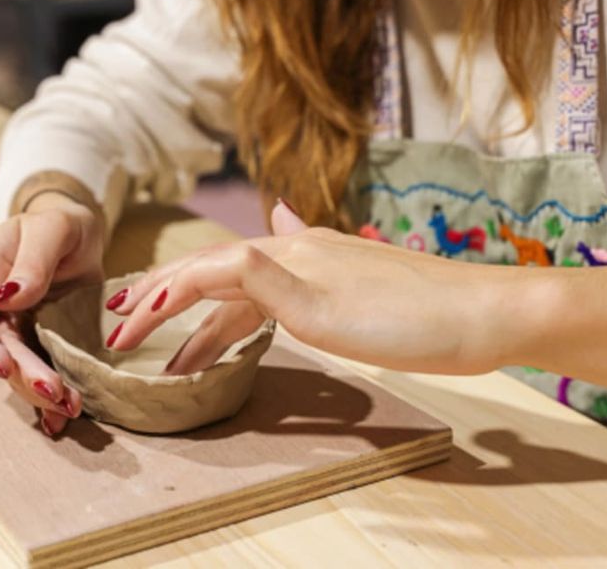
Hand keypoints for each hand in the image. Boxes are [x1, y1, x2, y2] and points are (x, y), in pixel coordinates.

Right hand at [0, 192, 104, 435]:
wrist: (82, 235)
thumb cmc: (60, 225)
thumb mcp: (52, 228)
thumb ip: (33, 259)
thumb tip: (11, 297)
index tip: (1, 365)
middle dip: (23, 377)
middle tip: (54, 394)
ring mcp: (23, 330)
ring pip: (22, 370)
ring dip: (42, 393)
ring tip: (70, 408)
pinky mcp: (48, 342)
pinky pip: (46, 372)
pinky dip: (52, 398)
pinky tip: (64, 417)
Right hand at [106, 200, 510, 375]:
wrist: (486, 314)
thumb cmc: (410, 319)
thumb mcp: (327, 310)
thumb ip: (264, 281)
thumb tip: (210, 257)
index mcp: (286, 254)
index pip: (203, 271)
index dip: (158, 298)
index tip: (120, 330)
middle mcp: (295, 251)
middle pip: (215, 275)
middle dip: (165, 301)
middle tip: (122, 326)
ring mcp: (318, 267)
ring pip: (243, 291)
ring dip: (203, 321)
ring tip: (172, 355)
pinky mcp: (339, 287)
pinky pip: (274, 293)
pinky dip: (245, 299)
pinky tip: (241, 280)